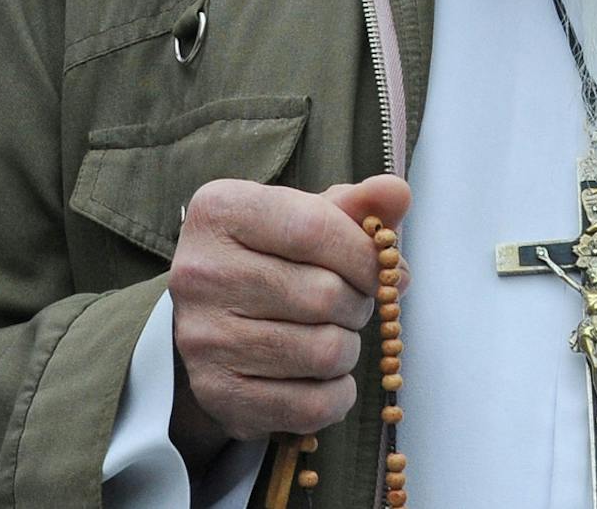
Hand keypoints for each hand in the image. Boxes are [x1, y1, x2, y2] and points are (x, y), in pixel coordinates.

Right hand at [168, 173, 410, 461]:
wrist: (214, 321)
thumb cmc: (270, 257)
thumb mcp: (306, 216)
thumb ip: (356, 203)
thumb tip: (397, 192)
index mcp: (220, 211)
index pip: (315, 229)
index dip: (364, 255)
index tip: (376, 269)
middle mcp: (199, 272)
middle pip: (324, 295)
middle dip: (358, 304)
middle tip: (351, 305)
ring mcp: (202, 338)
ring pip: (324, 353)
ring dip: (348, 349)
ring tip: (333, 336)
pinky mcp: (217, 392)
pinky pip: (310, 405)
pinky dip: (336, 395)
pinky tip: (324, 376)